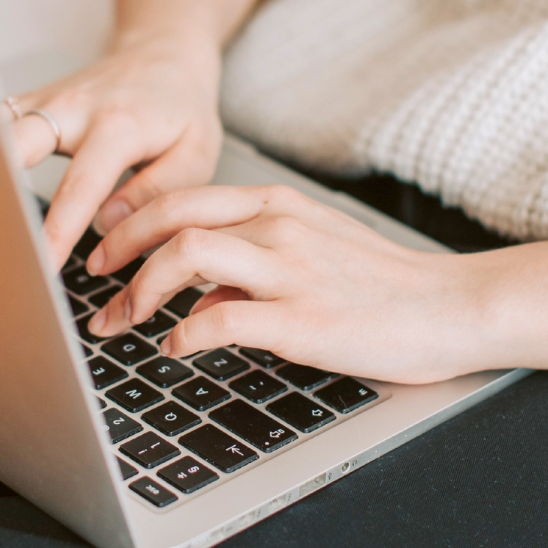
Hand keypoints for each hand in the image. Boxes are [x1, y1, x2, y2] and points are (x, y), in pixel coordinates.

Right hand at [10, 37, 223, 269]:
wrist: (163, 53)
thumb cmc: (181, 107)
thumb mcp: (196, 152)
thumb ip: (157, 192)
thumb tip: (106, 225)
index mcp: (119, 124)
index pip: (80, 186)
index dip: (58, 230)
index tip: (41, 265)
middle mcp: (72, 108)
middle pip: (15, 143)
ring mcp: (43, 102)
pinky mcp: (26, 105)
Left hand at [83, 186, 491, 383]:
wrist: (451, 306)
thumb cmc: (383, 284)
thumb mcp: (313, 250)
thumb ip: (252, 262)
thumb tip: (199, 295)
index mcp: (277, 204)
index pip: (182, 196)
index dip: (130, 223)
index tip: (106, 252)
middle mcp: (277, 225)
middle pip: (170, 218)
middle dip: (118, 252)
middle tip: (96, 284)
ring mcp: (289, 270)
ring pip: (184, 256)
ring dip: (139, 291)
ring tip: (125, 321)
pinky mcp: (301, 320)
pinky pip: (218, 319)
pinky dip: (183, 336)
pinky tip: (177, 350)